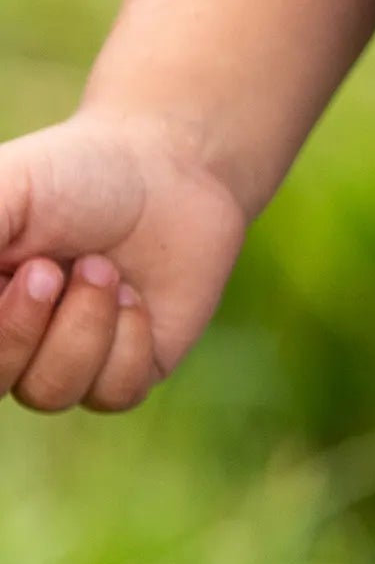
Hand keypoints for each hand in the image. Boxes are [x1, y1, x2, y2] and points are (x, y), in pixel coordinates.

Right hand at [0, 110, 248, 411]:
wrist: (169, 171)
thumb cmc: (71, 174)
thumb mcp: (1, 193)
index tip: (6, 273)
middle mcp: (10, 340)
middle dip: (18, 327)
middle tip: (49, 267)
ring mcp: (68, 360)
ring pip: (52, 392)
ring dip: (82, 325)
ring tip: (103, 267)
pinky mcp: (128, 370)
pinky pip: (114, 392)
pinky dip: (127, 341)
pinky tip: (135, 296)